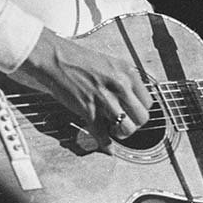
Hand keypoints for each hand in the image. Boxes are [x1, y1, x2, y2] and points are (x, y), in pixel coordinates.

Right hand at [13, 28, 152, 144]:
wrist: (55, 58)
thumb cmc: (78, 59)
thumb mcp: (110, 63)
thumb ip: (123, 80)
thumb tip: (132, 98)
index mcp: (127, 72)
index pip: (148, 102)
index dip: (140, 110)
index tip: (134, 113)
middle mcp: (119, 86)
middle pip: (141, 118)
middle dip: (134, 125)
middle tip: (125, 124)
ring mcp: (104, 99)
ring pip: (126, 129)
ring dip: (120, 134)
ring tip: (113, 129)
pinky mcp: (89, 110)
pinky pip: (103, 136)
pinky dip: (105, 144)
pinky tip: (106, 144)